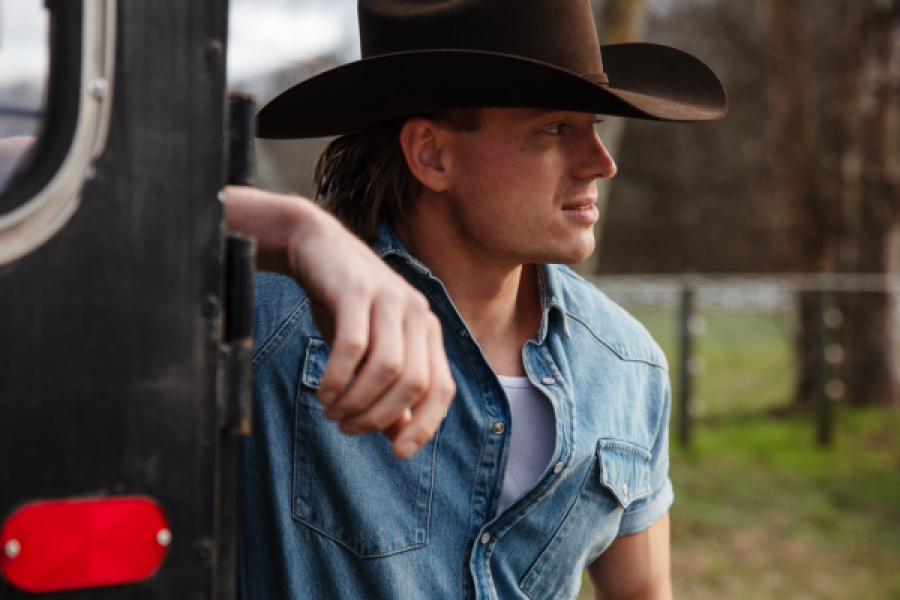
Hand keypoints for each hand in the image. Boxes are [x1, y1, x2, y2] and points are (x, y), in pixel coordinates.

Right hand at [222, 186, 455, 458]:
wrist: (316, 247)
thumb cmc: (346, 305)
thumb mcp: (372, 349)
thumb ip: (389, 390)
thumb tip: (399, 437)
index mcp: (428, 330)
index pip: (442, 389)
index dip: (425, 426)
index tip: (398, 453)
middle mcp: (417, 314)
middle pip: (414, 384)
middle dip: (378, 416)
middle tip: (346, 426)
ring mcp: (390, 299)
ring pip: (386, 368)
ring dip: (356, 400)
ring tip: (332, 411)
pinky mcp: (357, 290)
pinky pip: (354, 346)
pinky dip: (337, 377)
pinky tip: (323, 391)